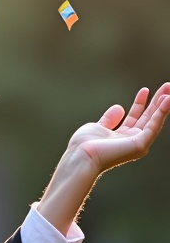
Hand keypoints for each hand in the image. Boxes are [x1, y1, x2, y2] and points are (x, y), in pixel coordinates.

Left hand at [36, 84, 169, 234]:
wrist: (81, 156)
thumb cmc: (84, 145)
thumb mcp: (98, 127)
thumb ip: (110, 119)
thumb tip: (120, 107)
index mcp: (121, 137)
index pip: (135, 117)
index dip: (141, 103)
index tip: (145, 90)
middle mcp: (131, 140)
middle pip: (148, 117)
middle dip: (157, 102)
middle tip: (167, 86)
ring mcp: (137, 143)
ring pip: (154, 121)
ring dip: (163, 105)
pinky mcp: (140, 144)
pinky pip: (154, 126)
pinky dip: (162, 113)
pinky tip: (167, 101)